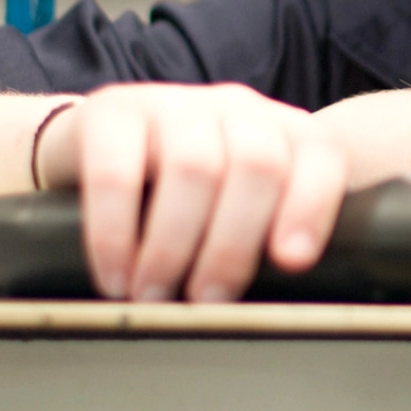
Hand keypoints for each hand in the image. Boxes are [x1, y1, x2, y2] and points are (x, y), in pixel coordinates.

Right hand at [33, 84, 348, 302]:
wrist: (89, 150)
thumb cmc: (179, 195)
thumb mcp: (235, 209)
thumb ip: (268, 236)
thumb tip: (278, 306)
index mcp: (282, 130)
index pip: (321, 154)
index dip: (312, 206)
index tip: (292, 262)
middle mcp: (236, 109)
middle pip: (259, 164)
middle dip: (234, 244)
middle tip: (207, 301)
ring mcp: (175, 103)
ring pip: (195, 167)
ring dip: (174, 246)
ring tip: (154, 295)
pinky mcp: (112, 111)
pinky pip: (117, 174)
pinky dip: (115, 235)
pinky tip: (116, 274)